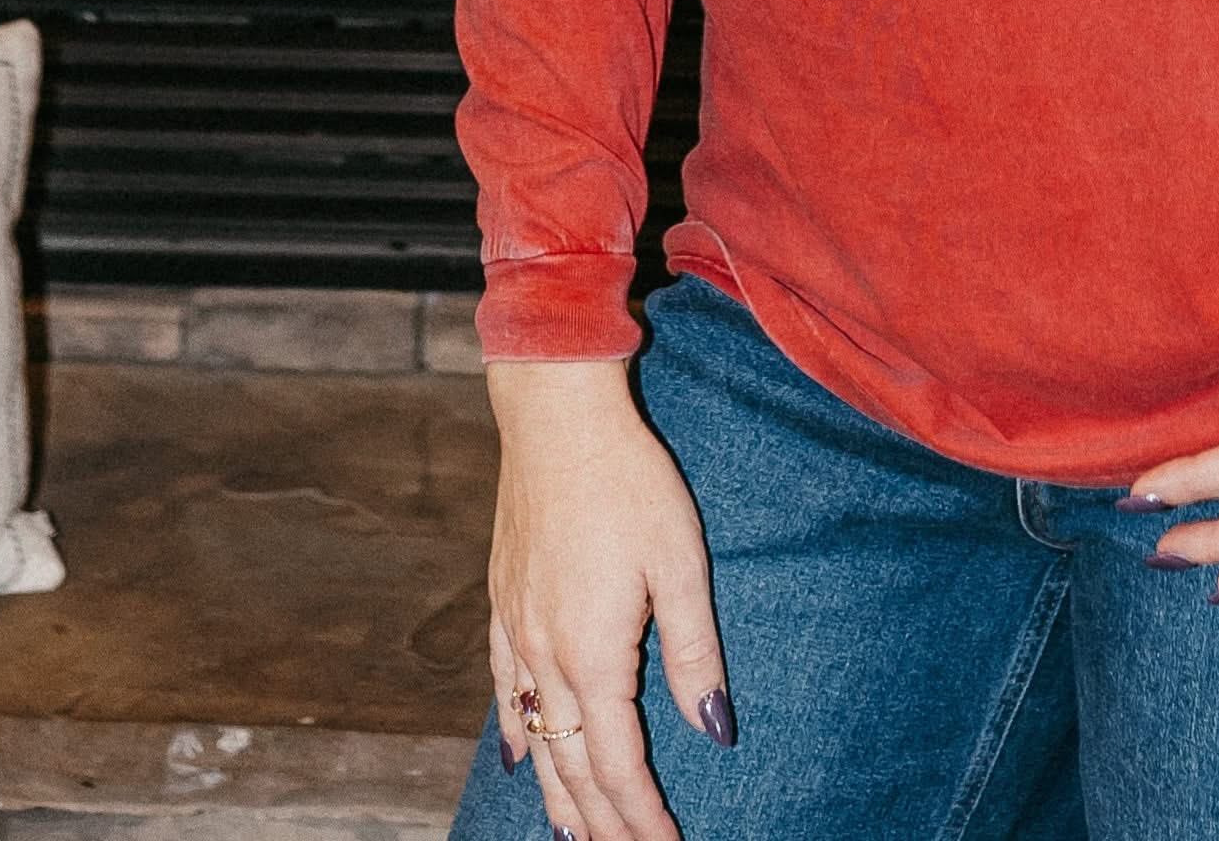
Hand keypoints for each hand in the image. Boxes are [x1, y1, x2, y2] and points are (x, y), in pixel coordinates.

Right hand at [485, 360, 734, 840]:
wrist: (557, 419)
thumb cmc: (630, 483)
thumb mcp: (680, 564)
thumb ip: (696, 653)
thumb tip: (716, 731)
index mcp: (592, 654)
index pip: (618, 763)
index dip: (643, 816)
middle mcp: (545, 656)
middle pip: (572, 764)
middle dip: (603, 821)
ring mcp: (517, 630)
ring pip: (533, 737)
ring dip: (558, 792)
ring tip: (578, 835)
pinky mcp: (503, 602)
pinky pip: (503, 689)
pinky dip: (515, 733)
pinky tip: (519, 754)